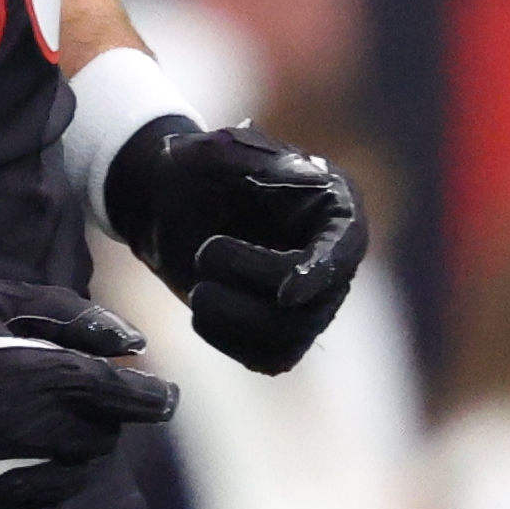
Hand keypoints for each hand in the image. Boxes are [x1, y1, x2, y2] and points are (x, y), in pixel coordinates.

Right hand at [0, 277, 172, 508]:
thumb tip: (133, 346)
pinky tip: (18, 473)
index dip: (156, 397)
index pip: (139, 401)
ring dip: (70, 458)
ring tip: (37, 436)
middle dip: (97, 419)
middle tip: (62, 400)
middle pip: (106, 439)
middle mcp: (42, 434)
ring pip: (77, 480)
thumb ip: (72, 315)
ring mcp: (11, 479)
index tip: (157, 394)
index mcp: (52, 378)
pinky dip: (41, 498)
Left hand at [98, 116, 369, 373]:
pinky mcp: (279, 332)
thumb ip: (248, 162)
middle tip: (204, 250)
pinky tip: (201, 309)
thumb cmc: (196, 170)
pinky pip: (269, 357)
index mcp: (334, 208)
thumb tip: (288, 176)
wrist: (165, 202)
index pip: (345, 248)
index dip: (319, 272)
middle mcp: (334, 259)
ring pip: (291, 336)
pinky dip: (229, 339)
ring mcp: (311, 301)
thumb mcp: (215, 151)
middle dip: (251, 282)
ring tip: (198, 286)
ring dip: (234, 317)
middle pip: (315, 301)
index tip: (285, 292)